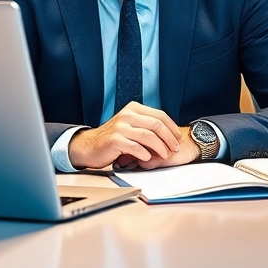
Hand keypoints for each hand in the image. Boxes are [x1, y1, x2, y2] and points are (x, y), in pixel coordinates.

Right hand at [67, 102, 187, 170]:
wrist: (90, 146)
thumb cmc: (114, 138)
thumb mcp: (130, 125)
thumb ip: (146, 125)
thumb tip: (170, 134)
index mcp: (133, 109)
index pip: (160, 115)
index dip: (172, 127)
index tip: (178, 138)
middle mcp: (127, 115)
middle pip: (157, 124)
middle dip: (169, 138)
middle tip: (175, 149)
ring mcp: (120, 127)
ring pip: (149, 136)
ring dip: (160, 148)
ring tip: (165, 155)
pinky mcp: (115, 140)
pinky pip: (136, 147)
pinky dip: (145, 154)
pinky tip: (148, 158)